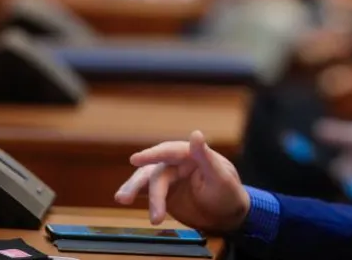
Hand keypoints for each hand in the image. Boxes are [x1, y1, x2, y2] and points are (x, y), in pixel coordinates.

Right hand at [114, 131, 249, 232]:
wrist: (227, 217)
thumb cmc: (228, 194)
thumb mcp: (220, 177)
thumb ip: (206, 157)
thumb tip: (196, 133)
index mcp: (192, 155)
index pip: (170, 151)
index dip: (153, 154)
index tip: (135, 159)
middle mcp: (178, 163)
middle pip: (155, 170)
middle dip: (140, 184)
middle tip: (124, 197)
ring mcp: (170, 178)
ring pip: (147, 180)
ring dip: (134, 190)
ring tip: (123, 200)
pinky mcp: (164, 193)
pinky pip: (146, 191)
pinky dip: (135, 193)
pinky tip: (123, 197)